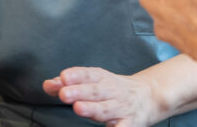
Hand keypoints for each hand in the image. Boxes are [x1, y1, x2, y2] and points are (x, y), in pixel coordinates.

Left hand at [43, 67, 157, 125]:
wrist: (148, 96)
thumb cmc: (113, 90)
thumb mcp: (94, 82)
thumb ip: (69, 84)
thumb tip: (47, 85)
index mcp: (103, 79)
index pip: (89, 74)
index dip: (76, 75)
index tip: (63, 77)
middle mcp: (112, 92)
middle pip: (95, 91)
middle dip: (80, 92)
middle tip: (64, 93)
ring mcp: (121, 108)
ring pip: (106, 109)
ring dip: (93, 108)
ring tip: (78, 108)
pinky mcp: (129, 123)